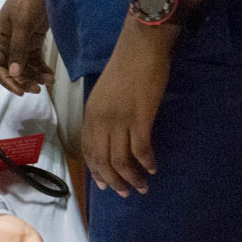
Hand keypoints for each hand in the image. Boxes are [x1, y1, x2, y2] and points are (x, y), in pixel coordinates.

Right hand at [0, 0, 54, 95]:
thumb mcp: (22, 23)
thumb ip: (18, 48)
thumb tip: (14, 74)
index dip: (5, 80)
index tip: (20, 90)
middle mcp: (8, 40)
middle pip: (11, 69)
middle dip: (22, 80)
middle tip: (37, 89)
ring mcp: (22, 39)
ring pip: (24, 66)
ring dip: (34, 76)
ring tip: (48, 81)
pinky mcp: (35, 37)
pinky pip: (35, 59)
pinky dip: (41, 68)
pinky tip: (50, 74)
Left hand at [81, 23, 173, 195]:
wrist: (140, 47)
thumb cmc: (126, 66)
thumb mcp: (105, 93)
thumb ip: (105, 114)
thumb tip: (113, 135)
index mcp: (91, 113)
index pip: (88, 149)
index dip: (96, 170)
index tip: (104, 185)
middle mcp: (100, 119)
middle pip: (102, 159)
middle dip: (113, 180)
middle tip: (125, 193)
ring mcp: (119, 120)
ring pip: (121, 159)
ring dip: (131, 178)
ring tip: (142, 187)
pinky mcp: (140, 118)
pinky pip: (141, 149)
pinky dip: (147, 163)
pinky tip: (154, 168)